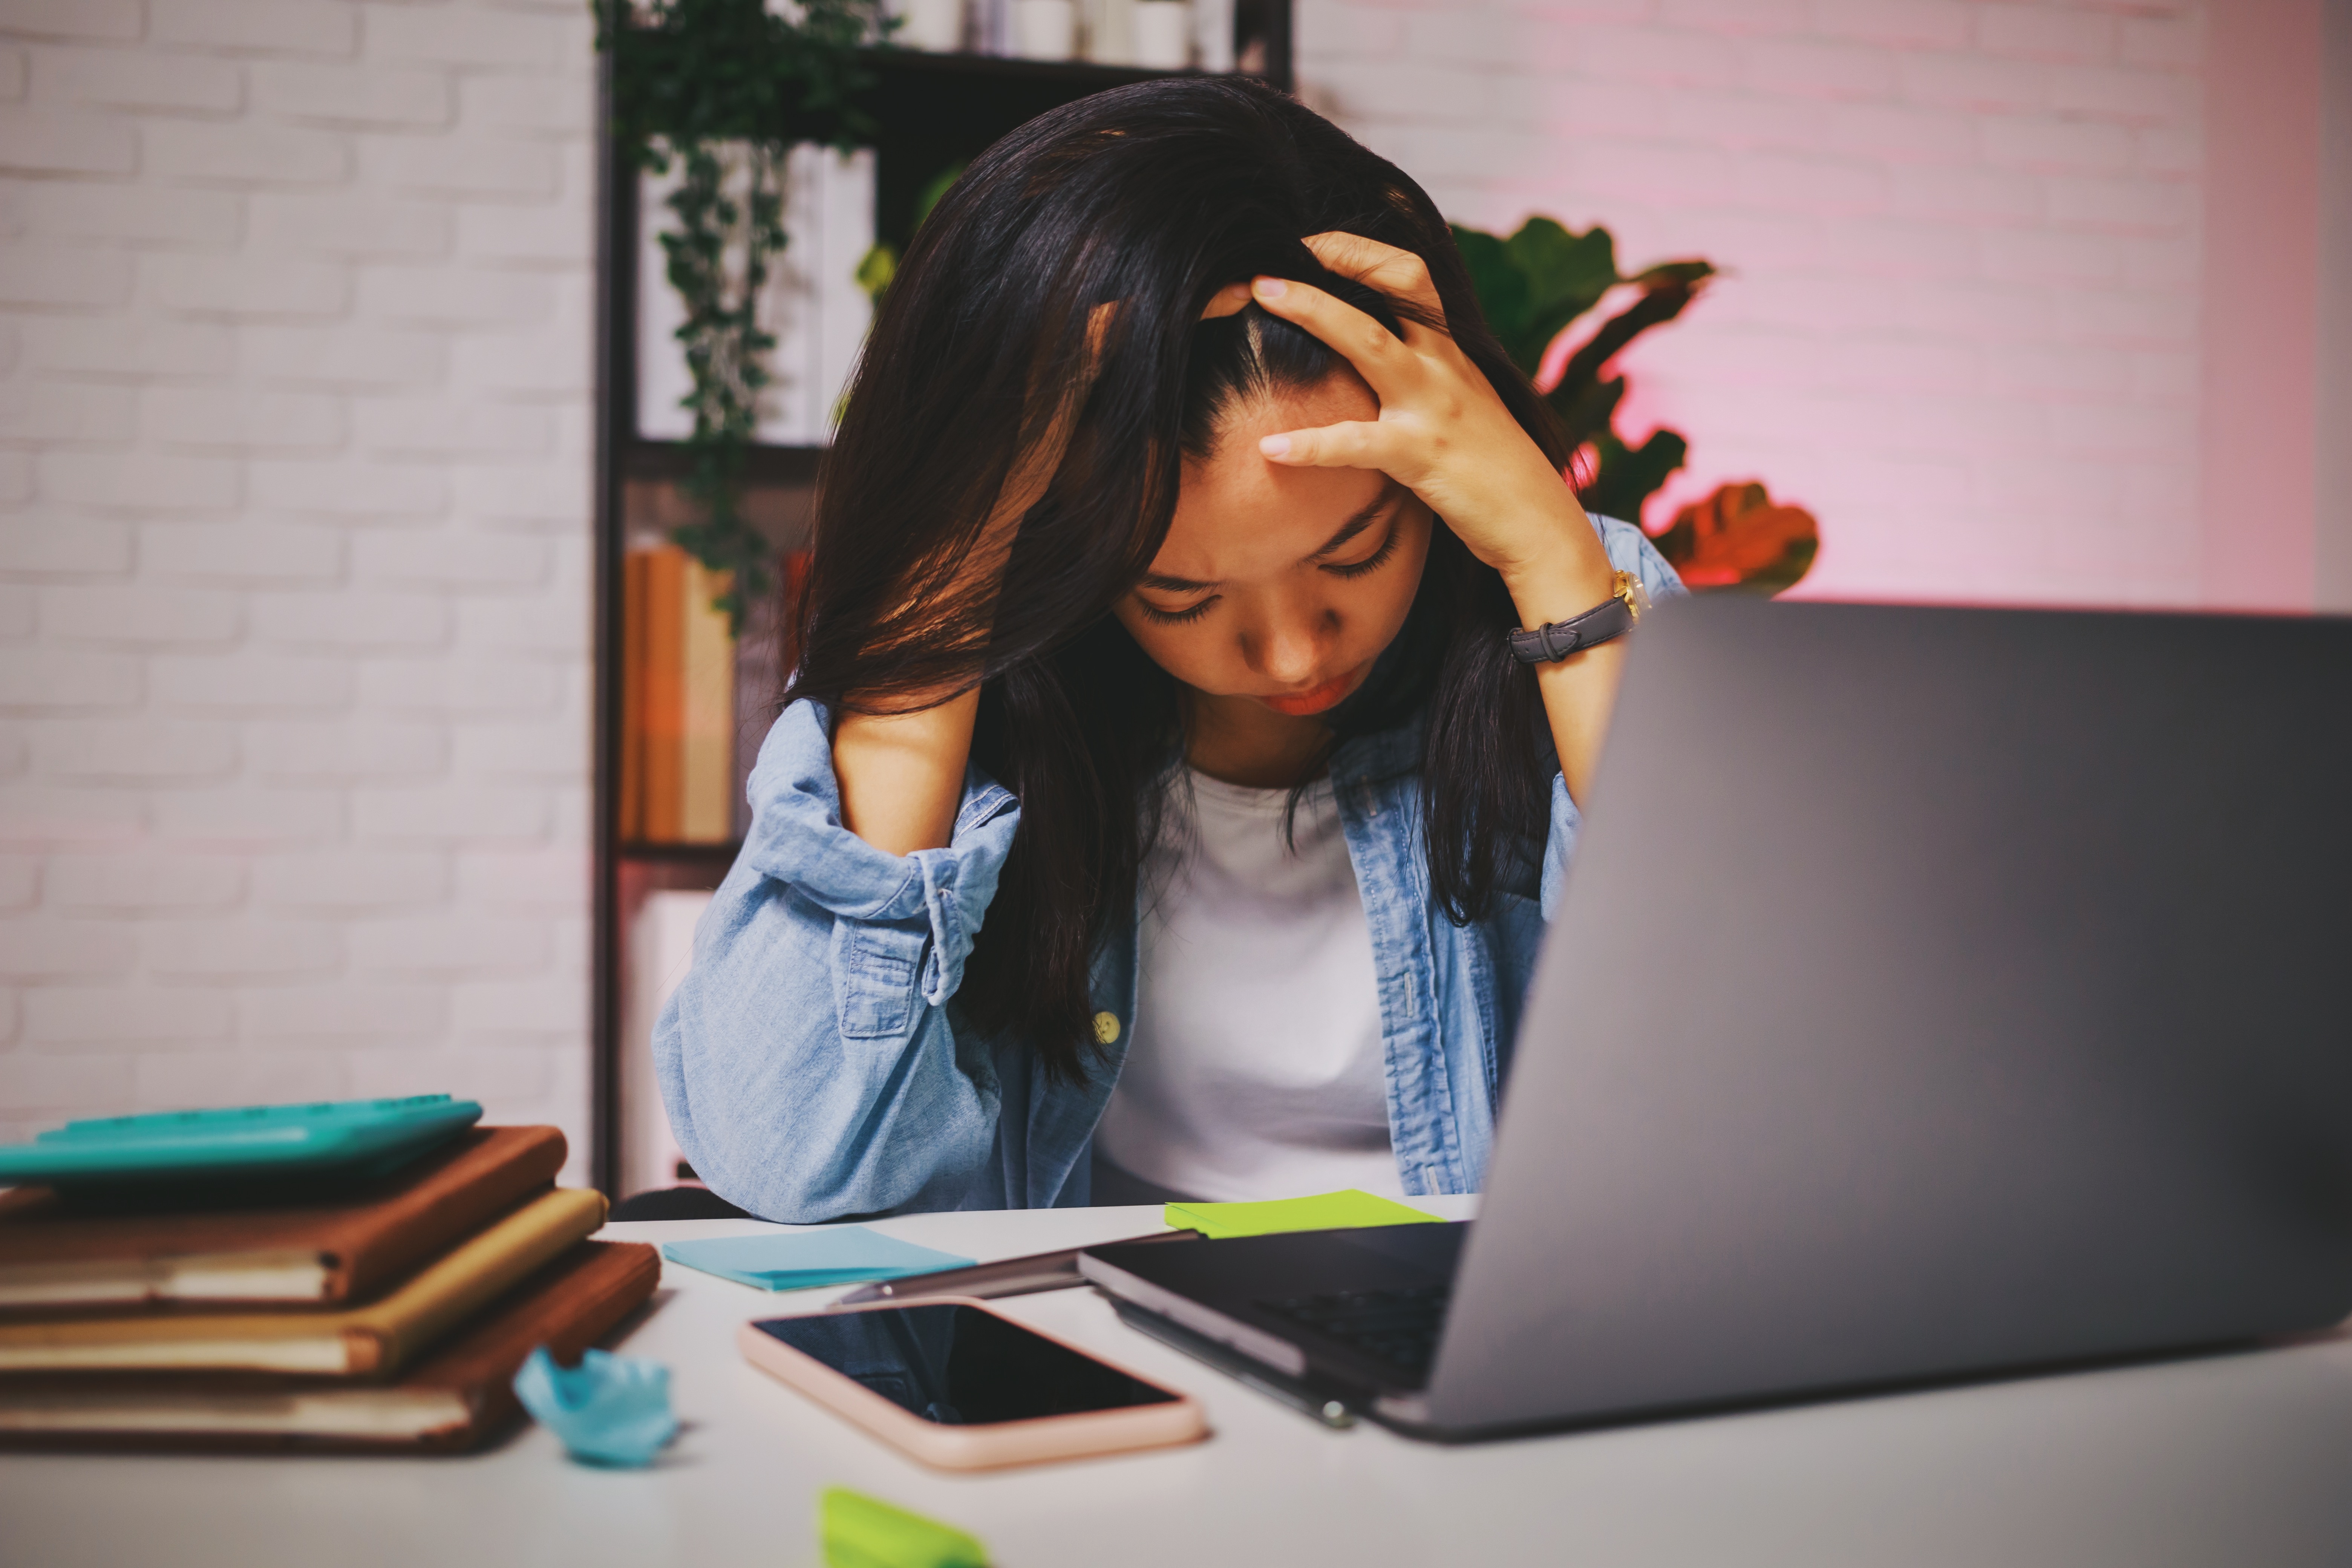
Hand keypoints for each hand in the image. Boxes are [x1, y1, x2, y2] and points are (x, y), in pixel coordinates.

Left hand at [1247, 233, 1614, 617]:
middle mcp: (1445, 366)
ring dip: (1316, 312)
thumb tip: (1373, 358)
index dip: (1361, 251)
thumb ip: (1424, 376)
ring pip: (1372, 344)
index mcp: (1450, 352)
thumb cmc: (1490, 470)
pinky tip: (1271, 449)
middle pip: (1395, 286)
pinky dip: (1312, 445)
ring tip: (1262, 294)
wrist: (1537, 524)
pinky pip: (1358, 444)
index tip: (1310, 243)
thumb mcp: (1460, 406)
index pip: (1410, 276)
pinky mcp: (1423, 457)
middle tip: (1274, 256)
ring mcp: (1435, 407)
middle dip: (1338, 258)